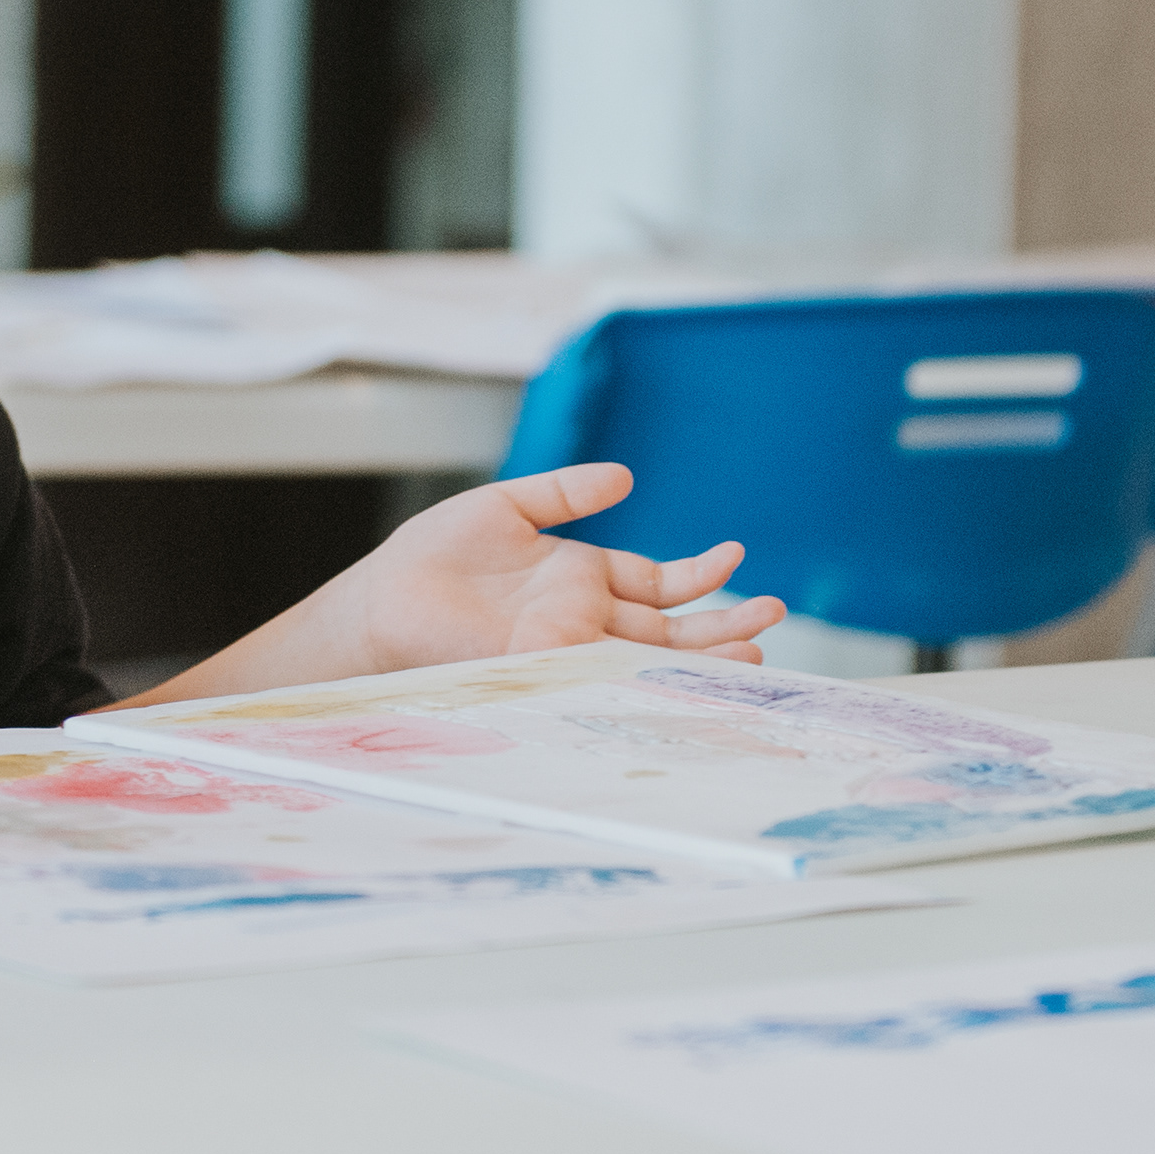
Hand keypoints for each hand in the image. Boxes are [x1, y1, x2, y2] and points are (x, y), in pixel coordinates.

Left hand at [346, 465, 783, 672]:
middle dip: (721, 625)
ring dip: (701, 657)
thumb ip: (564, 491)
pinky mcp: (547, 669)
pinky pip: (607, 675)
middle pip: (668, 628)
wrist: (380, 603)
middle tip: (774, 616)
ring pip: (649, 657)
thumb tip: (625, 476)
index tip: (738, 557)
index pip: (655, 584)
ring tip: (755, 653)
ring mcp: (568, 647)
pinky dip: (648, 677)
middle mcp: (582, 618)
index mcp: (579, 578)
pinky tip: (686, 676)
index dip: (698, 576)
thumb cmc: (430, 560)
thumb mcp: (506, 508)